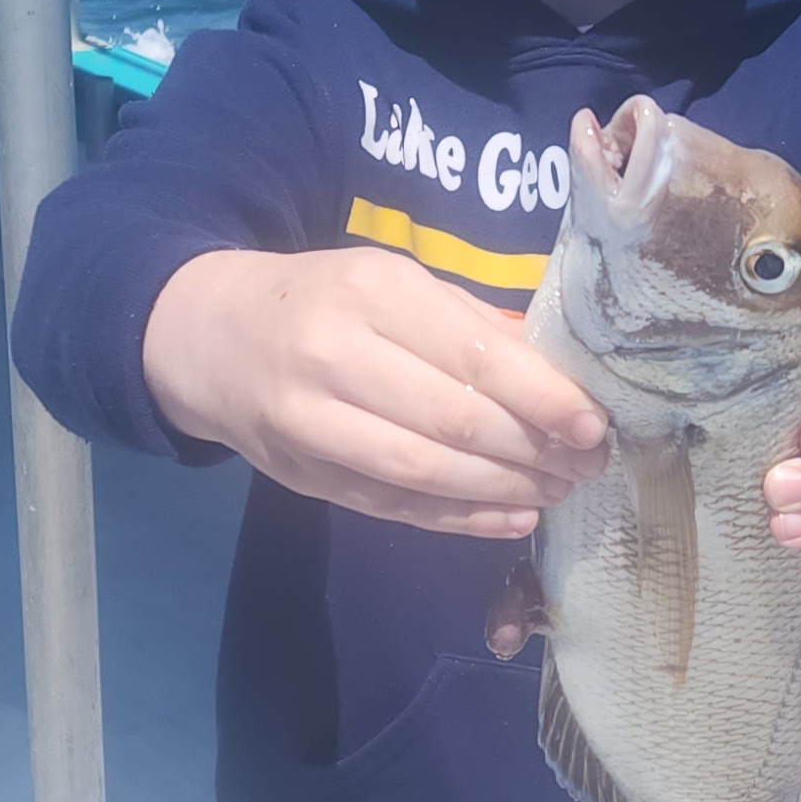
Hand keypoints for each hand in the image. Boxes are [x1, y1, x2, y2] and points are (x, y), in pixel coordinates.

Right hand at [143, 246, 607, 538]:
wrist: (208, 336)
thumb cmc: (324, 300)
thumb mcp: (393, 283)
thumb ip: (471, 323)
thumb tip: (559, 371)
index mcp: (371, 292)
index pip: (472, 355)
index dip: (540, 398)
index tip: (592, 425)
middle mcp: (334, 356)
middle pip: (452, 419)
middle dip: (533, 450)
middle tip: (588, 465)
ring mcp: (311, 423)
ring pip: (424, 470)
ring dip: (503, 489)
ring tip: (558, 491)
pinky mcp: (304, 476)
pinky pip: (394, 506)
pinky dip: (460, 519)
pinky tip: (511, 517)